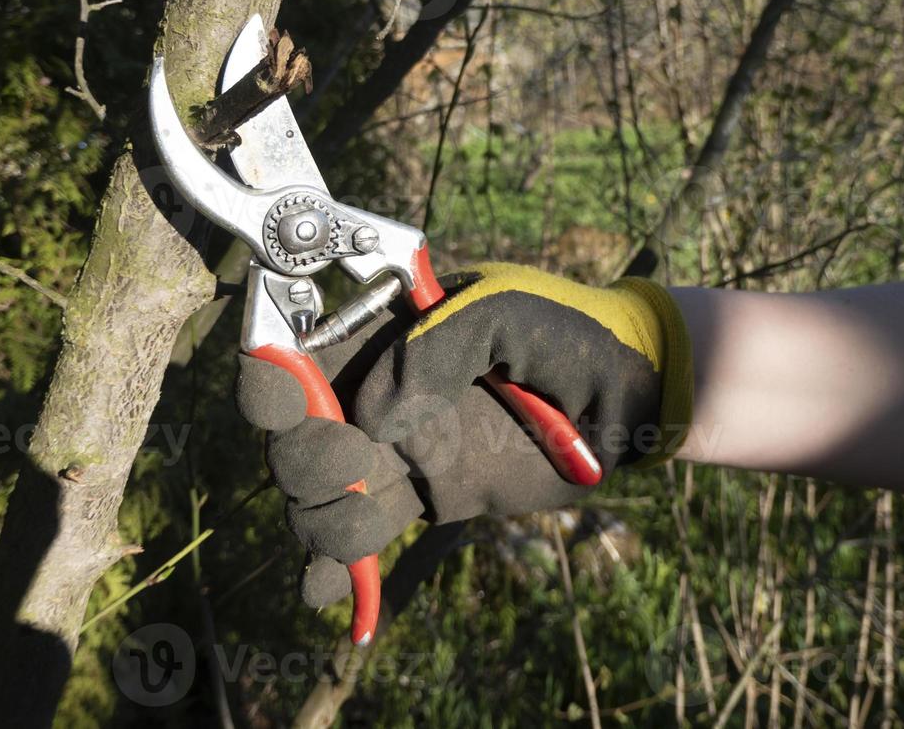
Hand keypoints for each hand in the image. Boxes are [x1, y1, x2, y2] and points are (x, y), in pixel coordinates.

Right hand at [236, 262, 692, 607]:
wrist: (632, 394)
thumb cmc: (570, 331)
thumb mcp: (502, 310)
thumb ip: (432, 349)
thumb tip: (370, 419)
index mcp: (377, 336)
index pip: (291, 359)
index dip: (271, 382)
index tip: (289, 400)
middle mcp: (371, 395)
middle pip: (290, 441)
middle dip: (306, 458)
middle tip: (358, 459)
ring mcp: (395, 454)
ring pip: (317, 501)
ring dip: (323, 517)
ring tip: (375, 506)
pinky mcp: (427, 501)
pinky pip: (362, 544)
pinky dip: (336, 576)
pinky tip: (336, 592)